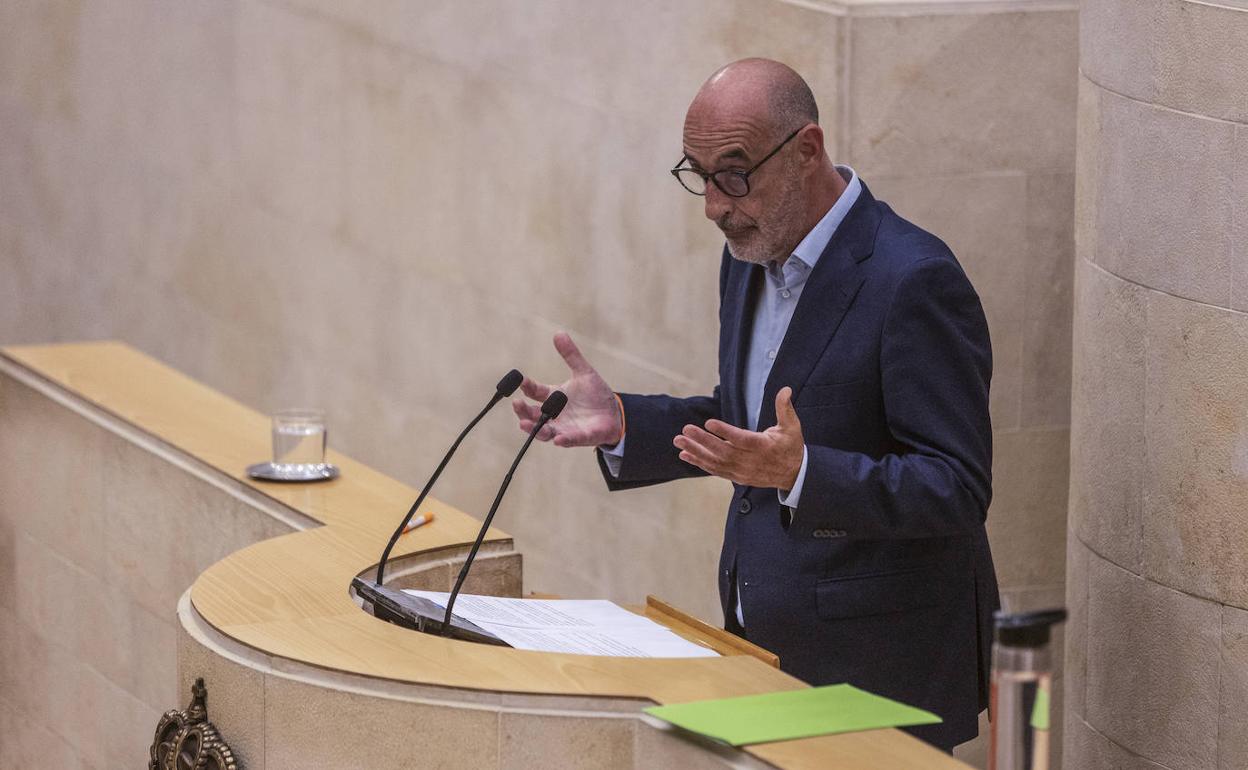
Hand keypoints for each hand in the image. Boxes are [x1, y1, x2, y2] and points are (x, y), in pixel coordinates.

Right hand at [512, 332, 623, 446]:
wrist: (614, 413)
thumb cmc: (595, 394)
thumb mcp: (583, 372)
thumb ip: (571, 355)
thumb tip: (559, 333)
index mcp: (553, 397)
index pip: (535, 392)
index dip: (527, 386)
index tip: (520, 380)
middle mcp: (554, 414)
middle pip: (532, 414)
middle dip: (523, 411)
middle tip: (516, 404)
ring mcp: (564, 428)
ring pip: (544, 431)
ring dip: (534, 428)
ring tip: (524, 424)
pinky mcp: (579, 437)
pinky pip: (568, 440)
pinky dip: (563, 440)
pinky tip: (558, 439)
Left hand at [673, 387, 803, 489]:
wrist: (793, 475)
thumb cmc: (791, 446)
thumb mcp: (792, 426)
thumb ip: (785, 408)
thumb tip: (785, 389)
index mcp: (763, 447)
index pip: (741, 440)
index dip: (725, 432)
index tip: (708, 423)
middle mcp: (750, 461)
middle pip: (723, 451)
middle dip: (702, 441)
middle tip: (685, 430)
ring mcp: (742, 471)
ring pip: (715, 462)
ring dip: (695, 452)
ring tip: (678, 441)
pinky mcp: (736, 477)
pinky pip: (715, 470)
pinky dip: (699, 463)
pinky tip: (685, 455)